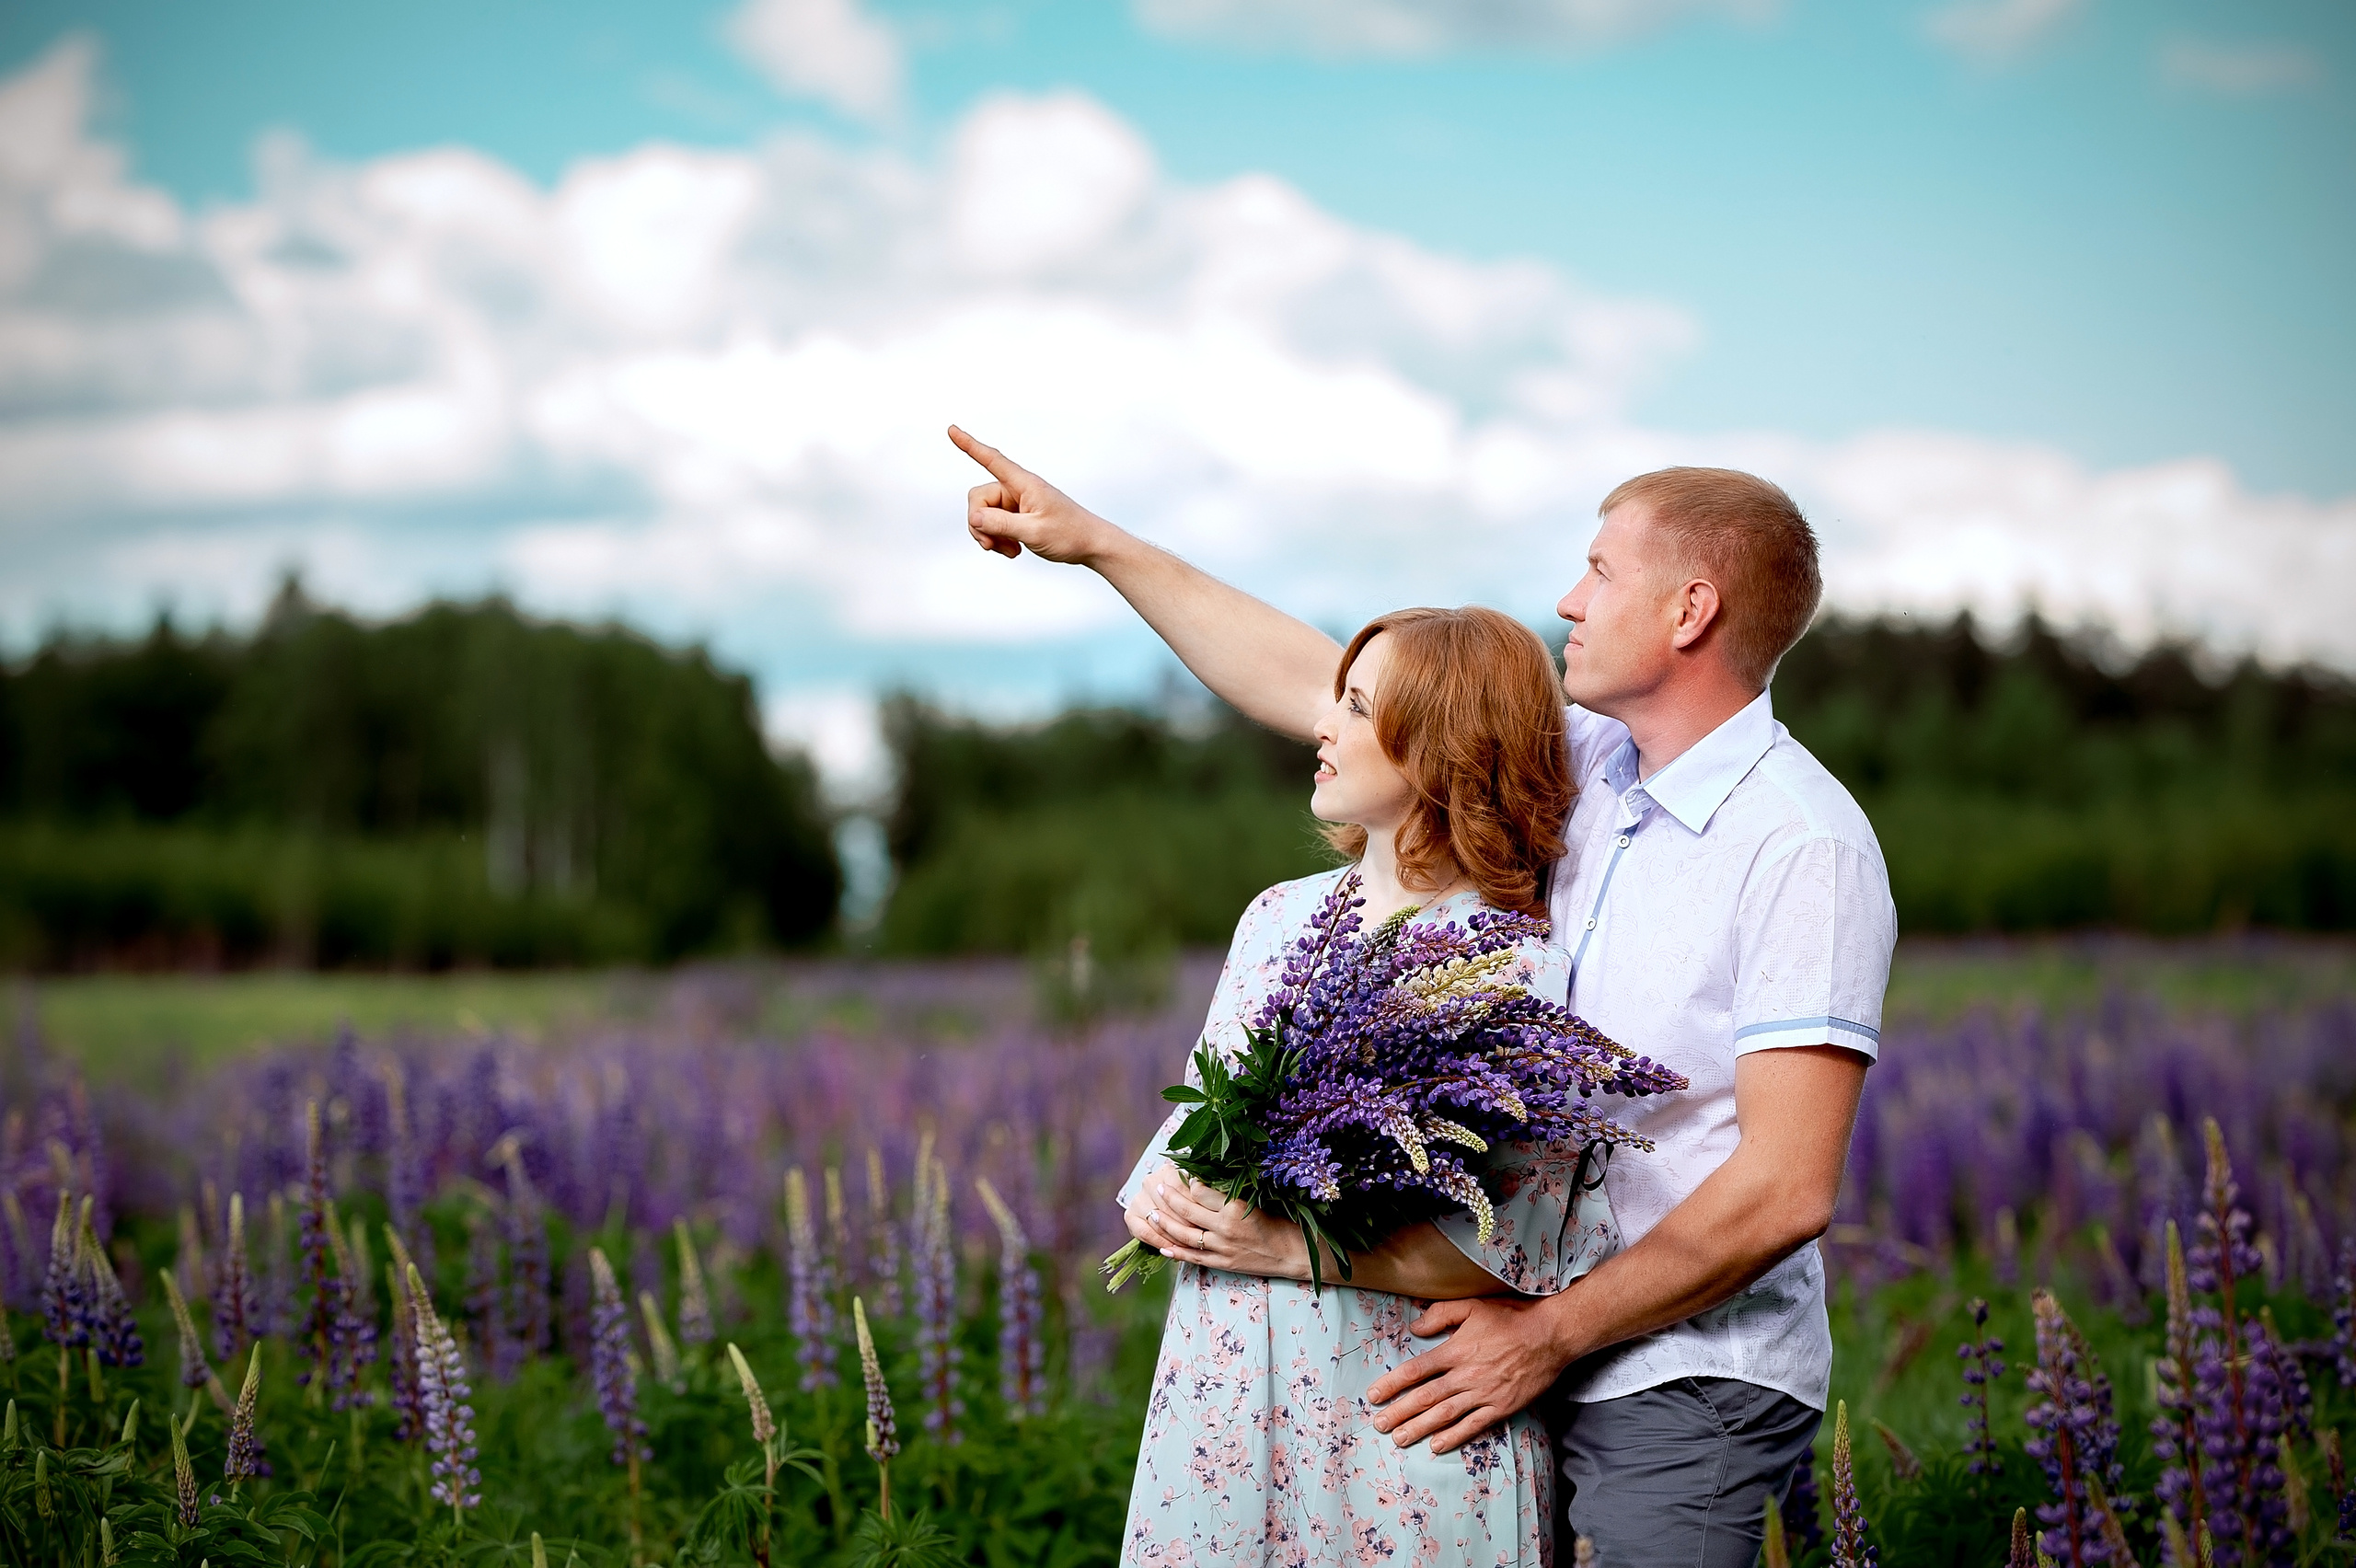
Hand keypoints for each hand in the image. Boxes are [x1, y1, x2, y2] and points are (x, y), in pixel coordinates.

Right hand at [949, 425, 1115, 563]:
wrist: (1091, 545)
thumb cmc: (1069, 534)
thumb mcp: (1033, 532)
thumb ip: (1001, 524)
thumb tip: (973, 517)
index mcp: (1024, 484)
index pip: (992, 460)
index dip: (969, 445)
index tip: (951, 430)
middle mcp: (1017, 489)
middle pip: (979, 499)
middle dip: (979, 524)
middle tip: (990, 546)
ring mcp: (1017, 503)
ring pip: (984, 515)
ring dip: (990, 536)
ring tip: (1011, 551)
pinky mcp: (1017, 516)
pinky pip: (994, 524)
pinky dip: (998, 539)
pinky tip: (1014, 550)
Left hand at [1125, 1173, 1309, 1280]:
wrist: (1291, 1252)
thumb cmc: (1277, 1220)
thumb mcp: (1256, 1199)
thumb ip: (1229, 1192)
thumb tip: (1203, 1179)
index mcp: (1235, 1207)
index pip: (1201, 1192)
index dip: (1187, 1182)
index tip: (1179, 1173)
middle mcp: (1225, 1228)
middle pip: (1188, 1212)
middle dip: (1168, 1198)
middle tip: (1156, 1187)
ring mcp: (1222, 1248)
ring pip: (1185, 1235)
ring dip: (1164, 1224)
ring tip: (1150, 1213)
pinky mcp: (1223, 1263)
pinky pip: (1194, 1258)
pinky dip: (1176, 1252)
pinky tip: (1162, 1246)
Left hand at [1363, 1292, 1577, 1453]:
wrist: (1550, 1336)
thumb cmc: (1511, 1318)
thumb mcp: (1473, 1306)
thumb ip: (1441, 1314)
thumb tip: (1414, 1328)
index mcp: (1455, 1350)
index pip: (1415, 1370)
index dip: (1392, 1384)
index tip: (1374, 1395)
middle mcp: (1465, 1375)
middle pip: (1425, 1397)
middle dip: (1399, 1413)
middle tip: (1379, 1425)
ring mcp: (1483, 1394)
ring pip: (1444, 1415)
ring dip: (1419, 1428)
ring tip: (1400, 1439)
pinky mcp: (1501, 1407)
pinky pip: (1473, 1426)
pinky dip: (1454, 1437)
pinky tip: (1437, 1445)